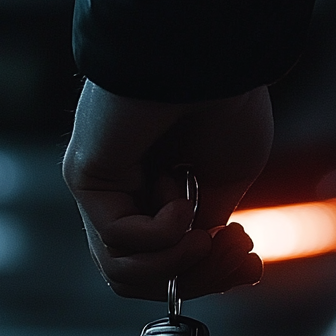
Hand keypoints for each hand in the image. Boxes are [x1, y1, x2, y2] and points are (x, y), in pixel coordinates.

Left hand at [62, 81, 272, 299]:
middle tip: (232, 252)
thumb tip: (197, 257)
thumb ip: (205, 223)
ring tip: (202, 235)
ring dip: (175, 265)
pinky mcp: (86, 176)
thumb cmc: (225, 103)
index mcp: (153, 191)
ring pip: (120, 270)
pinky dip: (161, 231)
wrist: (211, 57)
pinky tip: (178, 196)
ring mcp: (99, 185)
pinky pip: (118, 239)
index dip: (206, 278)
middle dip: (196, 278)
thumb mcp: (228, 179)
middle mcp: (120, 190)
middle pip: (138, 276)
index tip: (249, 263)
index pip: (161, 263)